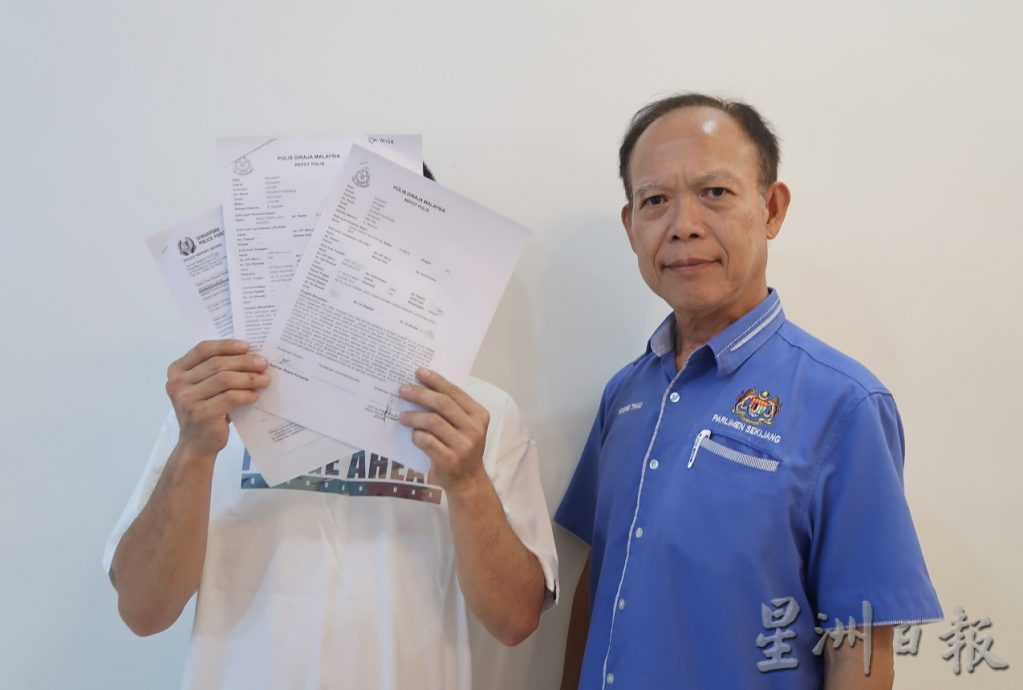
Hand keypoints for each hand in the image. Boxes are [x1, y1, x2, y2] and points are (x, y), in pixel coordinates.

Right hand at [165, 339, 269, 456]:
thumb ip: (215, 370)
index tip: (247, 346)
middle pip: (216, 363)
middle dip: (244, 361)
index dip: (226, 345)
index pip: (203, 349)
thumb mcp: (204, 387)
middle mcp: (177, 384)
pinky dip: (246, 394)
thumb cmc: (205, 410)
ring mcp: (187, 399)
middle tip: (263, 363)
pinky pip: (230, 397)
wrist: (196, 444)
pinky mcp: (201, 414)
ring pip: (224, 379)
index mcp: (177, 371)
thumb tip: (250, 354)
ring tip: (264, 379)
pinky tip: (255, 394)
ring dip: (249, 378)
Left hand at [398, 368, 489, 491]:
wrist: (468, 480)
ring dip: (413, 417)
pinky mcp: (449, 460)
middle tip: (402, 390)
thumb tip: (423, 386)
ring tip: (402, 416)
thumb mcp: (465, 426)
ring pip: (432, 422)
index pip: (454, 392)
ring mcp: (463, 446)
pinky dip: (416, 436)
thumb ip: (451, 409)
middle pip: (442, 404)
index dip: (435, 381)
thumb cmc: (461, 447)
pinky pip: (426, 441)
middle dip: (420, 394)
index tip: (419, 372)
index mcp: (479, 415)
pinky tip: (413, 435)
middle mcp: (474, 429)